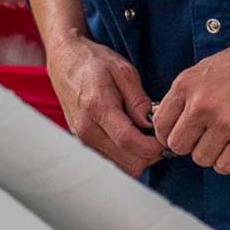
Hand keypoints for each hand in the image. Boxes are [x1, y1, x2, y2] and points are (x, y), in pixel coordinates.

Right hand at [46, 36, 162, 175]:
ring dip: (140, 156)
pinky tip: (132, 136)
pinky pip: (114, 162)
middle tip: (159, 135)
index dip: (154, 146)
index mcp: (97, 108)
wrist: (65, 63)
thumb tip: (151, 125)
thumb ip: (138, 100)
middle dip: (151, 153)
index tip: (165, 137)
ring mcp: (83, 140)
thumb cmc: (95, 63)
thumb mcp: (123, 71)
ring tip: (146, 134)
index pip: (129, 142)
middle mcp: (87, 130)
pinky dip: (128, 155)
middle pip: (129, 162)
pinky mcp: (84, 145)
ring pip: (123, 167)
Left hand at [153, 20, 229, 174]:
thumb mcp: (206, 69)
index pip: (161, 124)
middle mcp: (202, 104)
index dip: (170, 134)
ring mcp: (225, 122)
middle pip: (178, 146)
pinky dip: (228, 161)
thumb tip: (168, 121)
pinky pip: (225, 166)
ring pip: (201, 159)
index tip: (182, 134)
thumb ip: (186, 94)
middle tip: (206, 136)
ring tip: (225, 137)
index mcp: (187, 84)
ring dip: (211, 153)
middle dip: (190, 145)